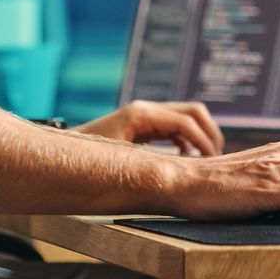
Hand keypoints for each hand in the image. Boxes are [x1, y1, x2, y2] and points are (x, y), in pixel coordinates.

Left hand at [76, 100, 224, 155]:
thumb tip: (184, 168)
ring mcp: (146, 115)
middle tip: (216, 159)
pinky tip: (186, 157)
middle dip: (210, 134)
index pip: (186, 120)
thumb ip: (153, 162)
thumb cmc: (87, 160)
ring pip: (188, 116)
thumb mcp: (122, 162)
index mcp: (142, 114)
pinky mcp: (145, 124)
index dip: (204, 141)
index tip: (213, 163)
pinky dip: (188, 139)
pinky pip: (176, 126)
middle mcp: (147, 110)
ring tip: (206, 160)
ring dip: (201, 135)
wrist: (63, 156)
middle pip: (194, 111)